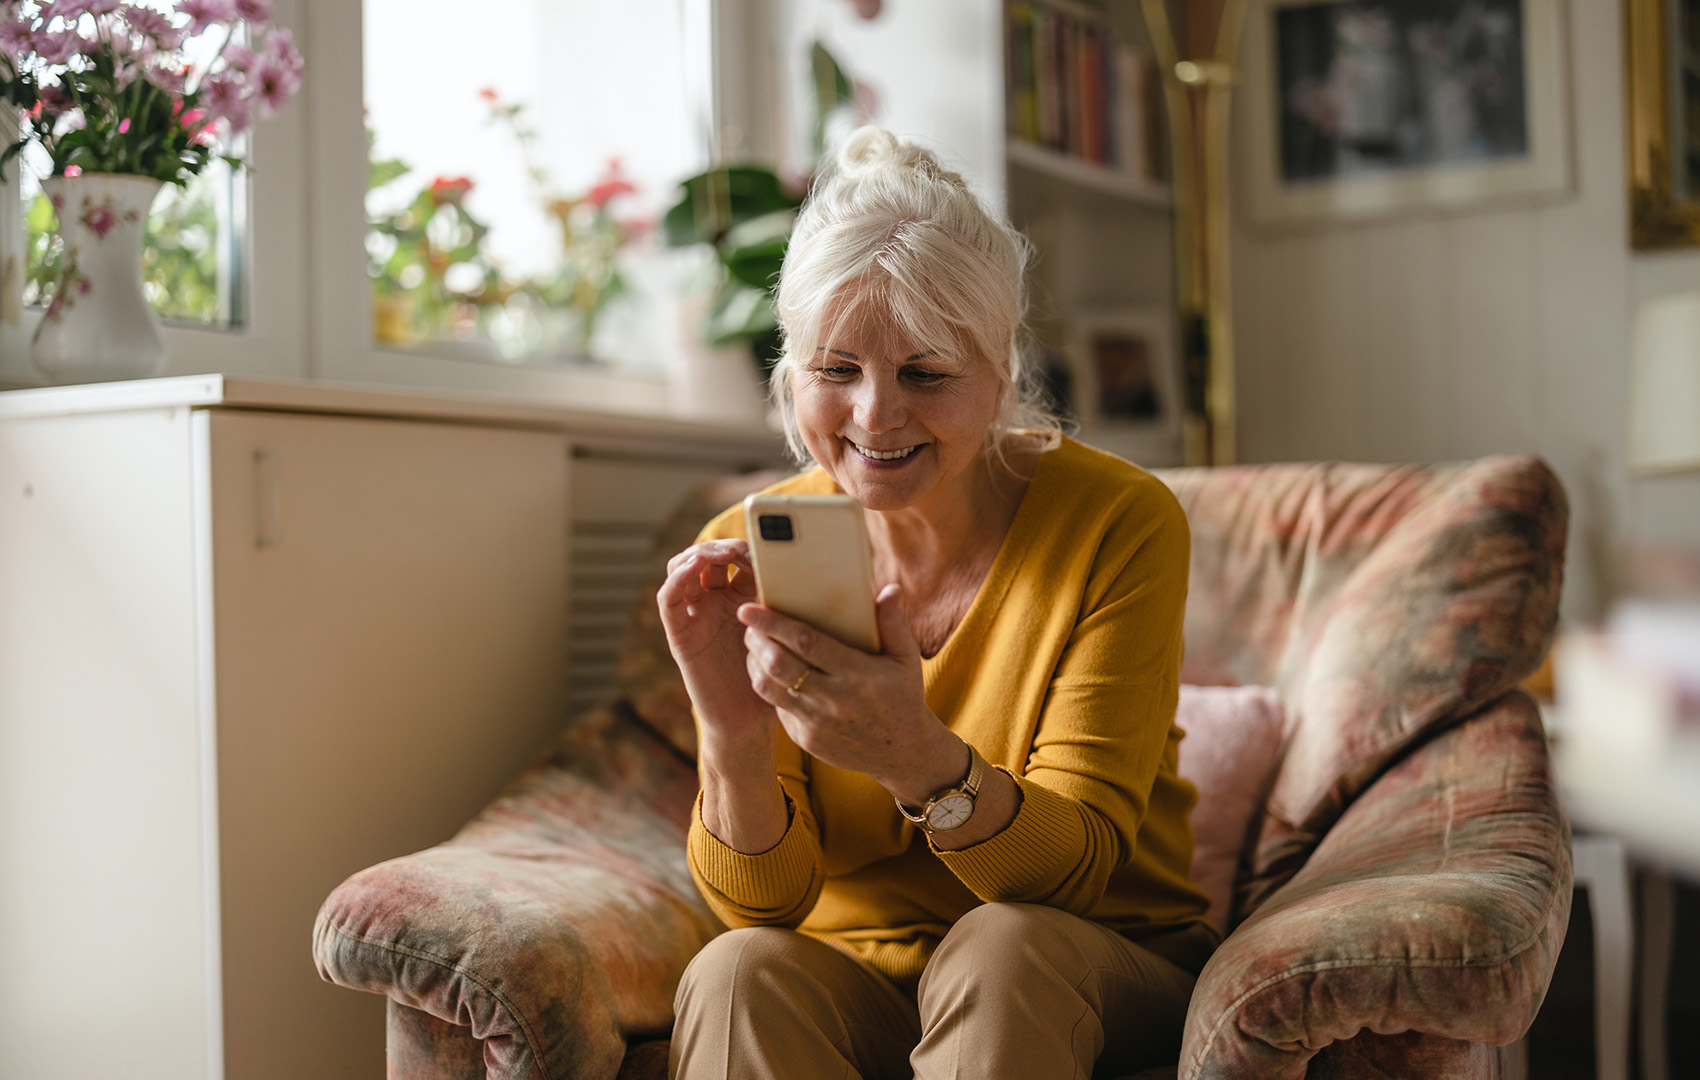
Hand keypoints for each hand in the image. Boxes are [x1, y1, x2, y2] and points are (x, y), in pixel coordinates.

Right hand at [657, 539, 772, 751]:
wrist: (749, 721)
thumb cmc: (772, 678)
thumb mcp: (785, 632)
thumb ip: (791, 604)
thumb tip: (820, 572)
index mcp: (739, 597)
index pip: (733, 557)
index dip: (745, 548)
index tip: (766, 549)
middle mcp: (712, 602)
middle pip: (705, 556)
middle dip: (721, 546)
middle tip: (740, 548)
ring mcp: (694, 616)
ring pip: (681, 570)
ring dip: (697, 554)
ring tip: (718, 553)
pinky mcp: (679, 634)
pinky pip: (668, 600)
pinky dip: (676, 579)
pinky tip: (692, 568)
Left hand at [738, 583, 965, 804]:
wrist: (902, 753)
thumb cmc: (903, 696)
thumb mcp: (906, 659)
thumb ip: (894, 623)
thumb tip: (889, 589)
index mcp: (858, 674)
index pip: (807, 643)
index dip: (775, 624)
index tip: (750, 608)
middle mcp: (834, 699)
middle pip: (779, 665)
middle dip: (756, 640)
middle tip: (747, 622)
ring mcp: (816, 723)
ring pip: (768, 689)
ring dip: (754, 663)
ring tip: (755, 644)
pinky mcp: (805, 739)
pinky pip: (777, 708)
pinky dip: (769, 685)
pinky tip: (770, 671)